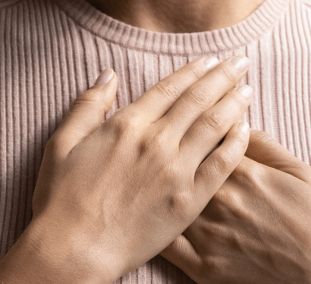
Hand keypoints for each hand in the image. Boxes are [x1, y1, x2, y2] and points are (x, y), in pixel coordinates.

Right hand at [30, 55, 253, 283]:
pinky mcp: (187, 202)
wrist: (72, 251)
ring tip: (248, 87)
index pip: (171, 87)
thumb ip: (88, 104)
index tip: (210, 59)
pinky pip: (220, 166)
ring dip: (234, 103)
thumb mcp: (63, 142)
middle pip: (199, 99)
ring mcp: (175, 172)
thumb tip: (108, 74)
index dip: (194, 70)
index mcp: (128, 124)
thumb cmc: (61, 199)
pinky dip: (236, 145)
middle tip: (242, 61)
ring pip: (214, 126)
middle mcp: (156, 141)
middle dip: (223, 76)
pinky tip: (246, 131)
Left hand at [158, 128, 310, 283]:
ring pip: (167, 198)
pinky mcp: (204, 267)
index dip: (192, 120)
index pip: (203, 133)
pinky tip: (147, 213)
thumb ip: (264, 143)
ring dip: (155, 180)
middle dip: (168, 146)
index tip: (185, 111)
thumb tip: (236, 122)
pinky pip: (167, 244)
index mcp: (243, 171)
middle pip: (180, 161)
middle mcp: (221, 199)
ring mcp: (209, 235)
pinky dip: (154, 226)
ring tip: (146, 167)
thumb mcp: (298, 169)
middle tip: (159, 134)